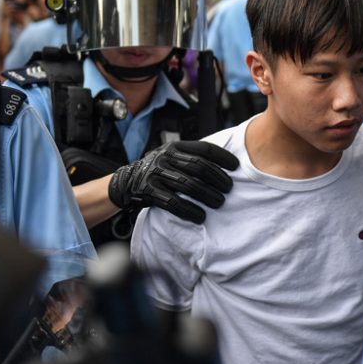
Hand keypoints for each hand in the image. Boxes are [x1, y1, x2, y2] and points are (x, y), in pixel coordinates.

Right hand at [108, 141, 238, 223]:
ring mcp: (156, 174)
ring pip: (189, 185)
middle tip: (229, 189)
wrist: (126, 182)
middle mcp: (165, 157)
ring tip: (220, 203)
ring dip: (208, 195)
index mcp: (174, 147)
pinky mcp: (149, 191)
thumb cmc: (159, 171)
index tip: (236, 167)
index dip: (222, 157)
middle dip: (218, 178)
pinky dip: (190, 211)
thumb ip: (191, 157)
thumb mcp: (172, 157)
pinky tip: (200, 216)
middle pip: (199, 167)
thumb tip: (226, 162)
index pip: (204, 149)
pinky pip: (173, 203)